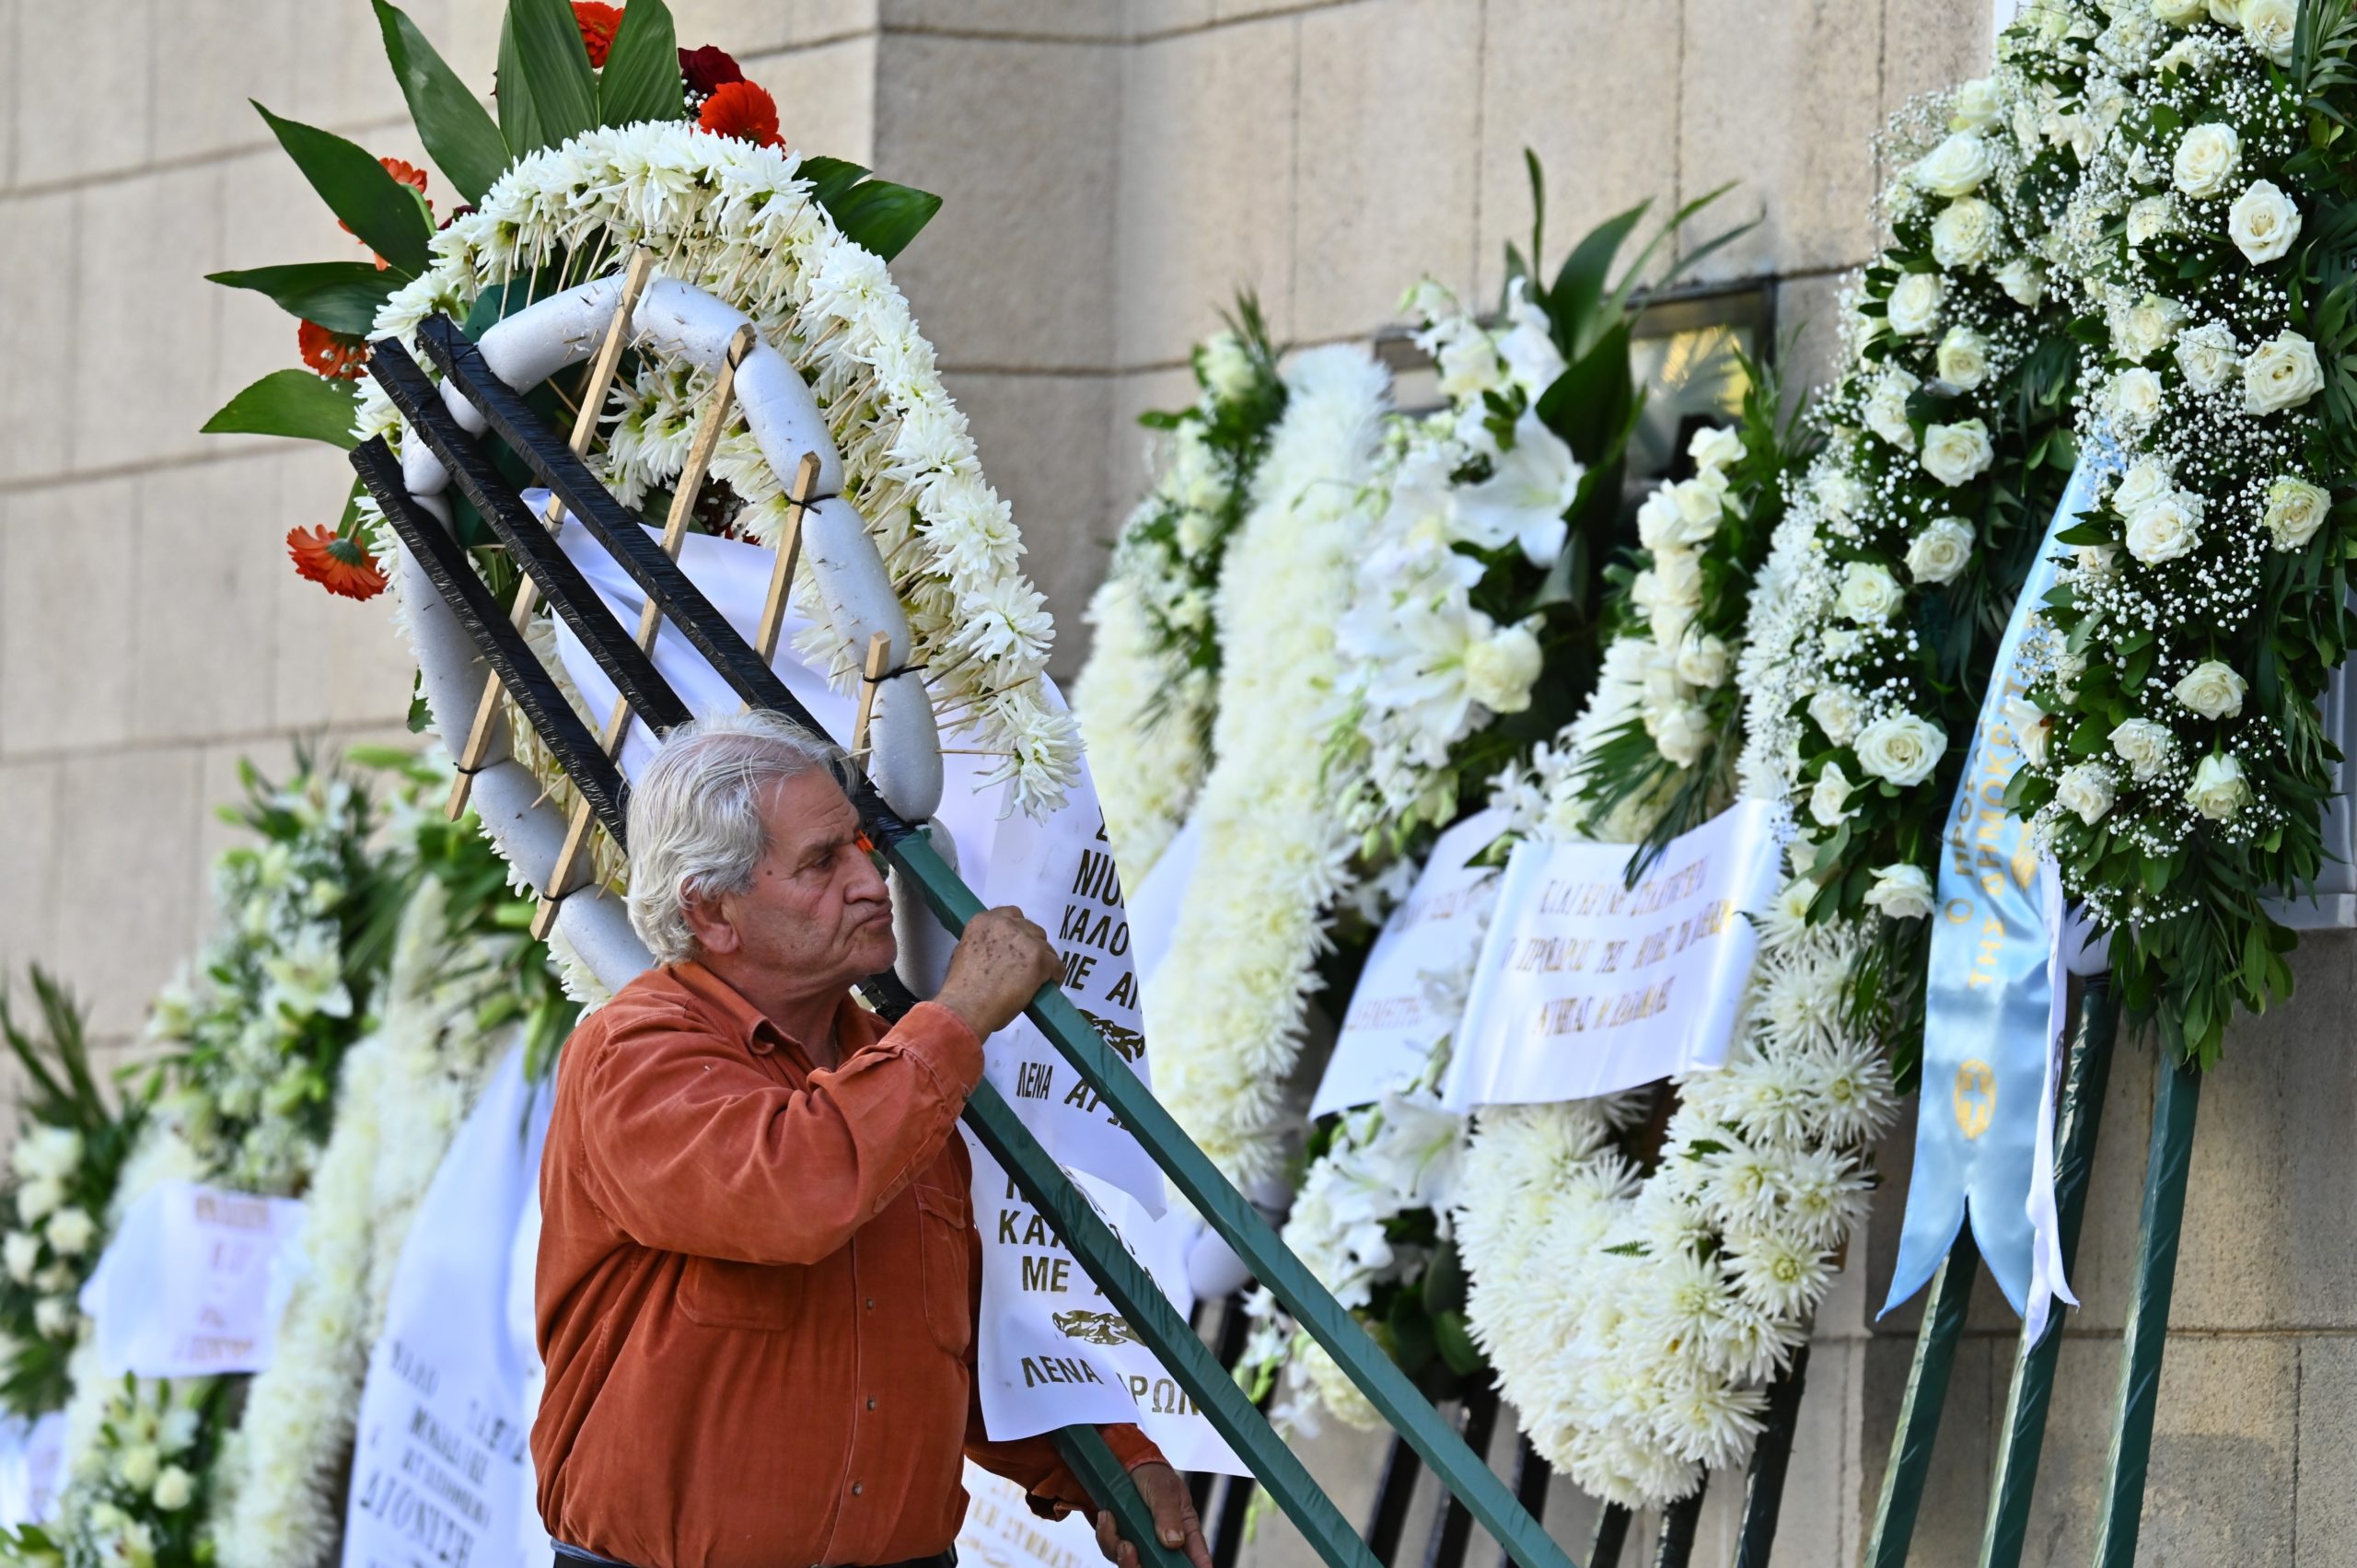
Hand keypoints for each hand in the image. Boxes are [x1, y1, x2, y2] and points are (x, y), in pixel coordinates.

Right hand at [935, 906, 1058, 1037]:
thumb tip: (996, 950)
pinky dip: (1055, 976)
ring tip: (1037, 979)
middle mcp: (1006, 924)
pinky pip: (1058, 966)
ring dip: (1043, 960)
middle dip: (1031, 946)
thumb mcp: (963, 952)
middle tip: (1025, 965)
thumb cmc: (960, 989)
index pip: (1012, 914)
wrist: (966, 1007)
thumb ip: (982, 943)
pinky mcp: (1040, 959)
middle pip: (1031, 929)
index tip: (1016, 947)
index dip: (1017, 932)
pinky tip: (1048, 986)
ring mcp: (1025, 940)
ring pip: (1046, 947)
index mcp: (984, 921)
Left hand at [1093, 1462, 1209, 1567]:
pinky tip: (1106, 1517)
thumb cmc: (1153, 1476)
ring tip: (1111, 1521)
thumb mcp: (1164, 1490)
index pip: (1196, 1557)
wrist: (1125, 1464)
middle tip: (1128, 1547)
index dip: (1196, 1567)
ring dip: (1119, 1549)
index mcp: (1185, 1531)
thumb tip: (1174, 1541)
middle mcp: (1164, 1544)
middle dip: (1139, 1565)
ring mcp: (1142, 1546)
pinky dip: (1106, 1536)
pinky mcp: (1122, 1543)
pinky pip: (1112, 1551)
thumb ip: (1169, 1515)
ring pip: (1132, 1565)